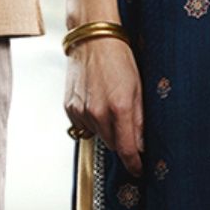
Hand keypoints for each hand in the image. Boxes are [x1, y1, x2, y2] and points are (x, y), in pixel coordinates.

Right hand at [62, 37, 144, 175]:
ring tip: (109, 105)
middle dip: (121, 140)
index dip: (134, 164)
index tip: (138, 170)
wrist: (92, 39)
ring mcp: (81, 111)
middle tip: (125, 121)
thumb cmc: (119, 59)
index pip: (127, 149)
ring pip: (97, 135)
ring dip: (105, 129)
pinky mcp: (69, 107)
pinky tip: (96, 101)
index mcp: (119, 108)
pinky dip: (91, 120)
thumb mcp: (139, 88)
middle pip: (112, 144)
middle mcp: (98, 113)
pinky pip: (83, 125)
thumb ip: (139, 120)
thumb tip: (140, 145)